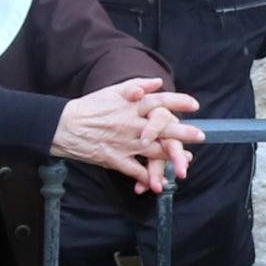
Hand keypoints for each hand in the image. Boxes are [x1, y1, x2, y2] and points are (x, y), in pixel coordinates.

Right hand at [52, 82, 202, 185]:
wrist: (64, 126)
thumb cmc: (90, 107)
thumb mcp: (112, 91)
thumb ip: (136, 85)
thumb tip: (158, 81)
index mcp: (131, 106)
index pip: (158, 101)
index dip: (177, 101)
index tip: (195, 105)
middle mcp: (130, 124)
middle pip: (161, 128)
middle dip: (182, 132)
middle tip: (200, 135)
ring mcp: (124, 143)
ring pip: (153, 151)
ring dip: (172, 158)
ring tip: (186, 163)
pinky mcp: (115, 159)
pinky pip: (136, 171)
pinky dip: (149, 178)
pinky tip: (161, 184)